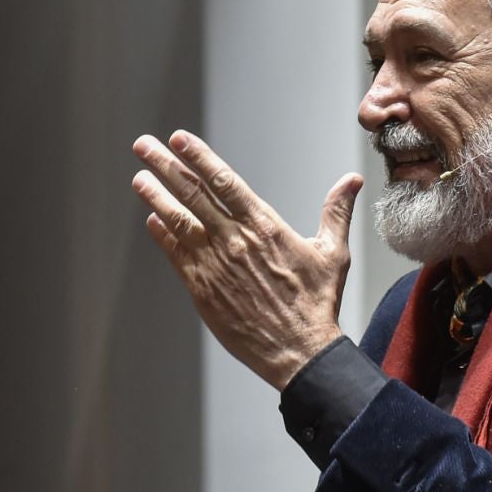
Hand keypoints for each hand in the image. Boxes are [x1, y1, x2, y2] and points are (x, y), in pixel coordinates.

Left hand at [131, 130, 361, 390]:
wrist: (298, 351)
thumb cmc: (316, 303)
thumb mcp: (332, 253)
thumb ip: (336, 213)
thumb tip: (351, 181)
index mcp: (264, 226)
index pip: (224, 181)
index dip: (199, 157)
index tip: (179, 139)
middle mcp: (235, 240)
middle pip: (193, 194)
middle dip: (165, 166)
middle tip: (143, 146)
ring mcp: (215, 264)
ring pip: (178, 221)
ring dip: (156, 196)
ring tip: (139, 177)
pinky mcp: (202, 289)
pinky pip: (177, 255)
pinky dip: (163, 235)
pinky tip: (152, 219)